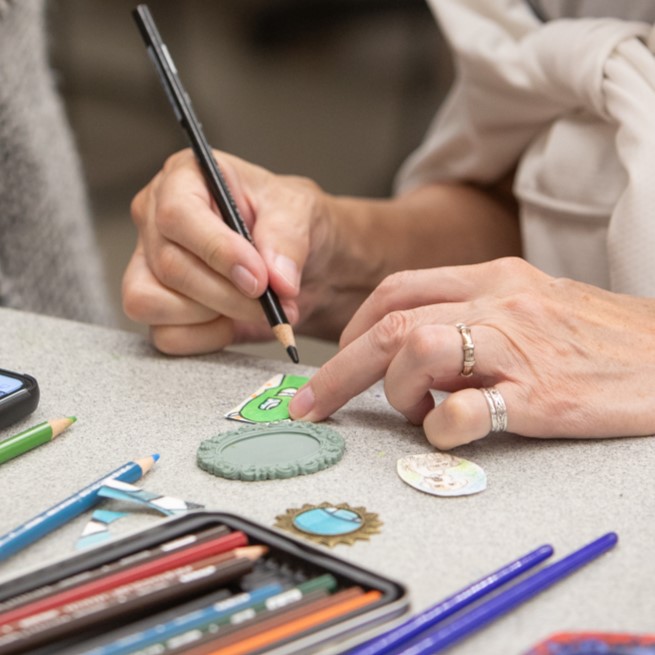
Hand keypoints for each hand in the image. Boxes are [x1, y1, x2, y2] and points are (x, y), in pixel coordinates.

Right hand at [122, 149, 332, 353]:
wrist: (299, 262)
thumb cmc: (289, 223)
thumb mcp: (300, 212)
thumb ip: (289, 239)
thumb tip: (277, 279)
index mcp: (185, 178)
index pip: (178, 214)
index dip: (218, 251)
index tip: (259, 278)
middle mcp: (156, 219)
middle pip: (170, 266)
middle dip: (229, 294)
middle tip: (272, 302)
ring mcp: (149, 264)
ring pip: (153, 303)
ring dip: (214, 317)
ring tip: (255, 309)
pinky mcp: (156, 305)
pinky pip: (165, 336)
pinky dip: (206, 338)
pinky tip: (233, 322)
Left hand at [290, 257, 654, 447]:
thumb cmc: (599, 335)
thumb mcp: (532, 301)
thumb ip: (473, 312)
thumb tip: (412, 346)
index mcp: (493, 277)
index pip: (399, 288)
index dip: (354, 325)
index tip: (339, 356)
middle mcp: (499, 301)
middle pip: (391, 321)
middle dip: (339, 367)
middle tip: (315, 402)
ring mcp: (519, 346)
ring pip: (416, 350)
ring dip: (394, 391)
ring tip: (414, 412)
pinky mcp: (541, 395)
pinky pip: (465, 409)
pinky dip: (440, 426)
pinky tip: (450, 430)